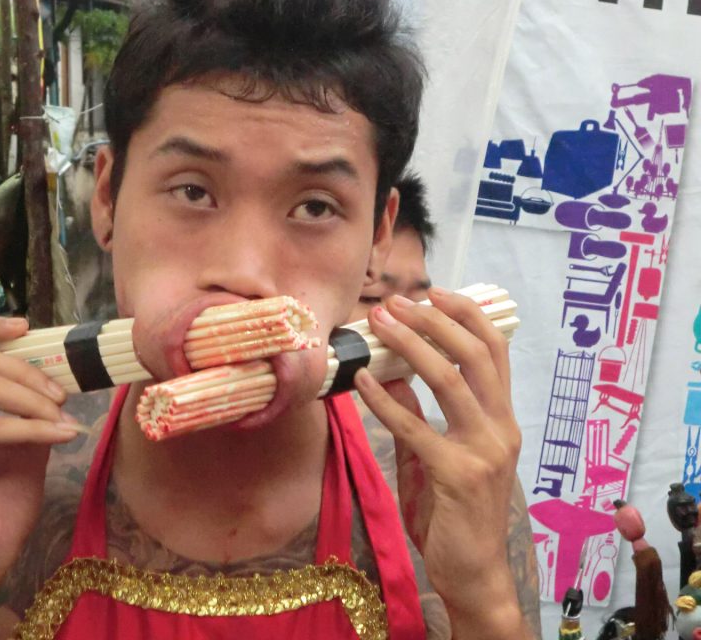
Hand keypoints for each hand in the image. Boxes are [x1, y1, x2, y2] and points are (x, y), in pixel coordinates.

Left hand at [354, 288, 526, 637]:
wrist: (472, 573)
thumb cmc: (454, 515)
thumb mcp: (437, 457)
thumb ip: (420, 417)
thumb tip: (392, 375)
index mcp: (502, 420)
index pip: (494, 352)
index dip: (467, 316)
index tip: (435, 293)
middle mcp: (501, 429)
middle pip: (475, 355)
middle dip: (435, 321)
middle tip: (398, 301)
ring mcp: (484, 452)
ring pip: (450, 380)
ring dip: (411, 345)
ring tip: (380, 323)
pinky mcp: (457, 476)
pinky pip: (416, 427)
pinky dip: (386, 400)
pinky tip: (363, 381)